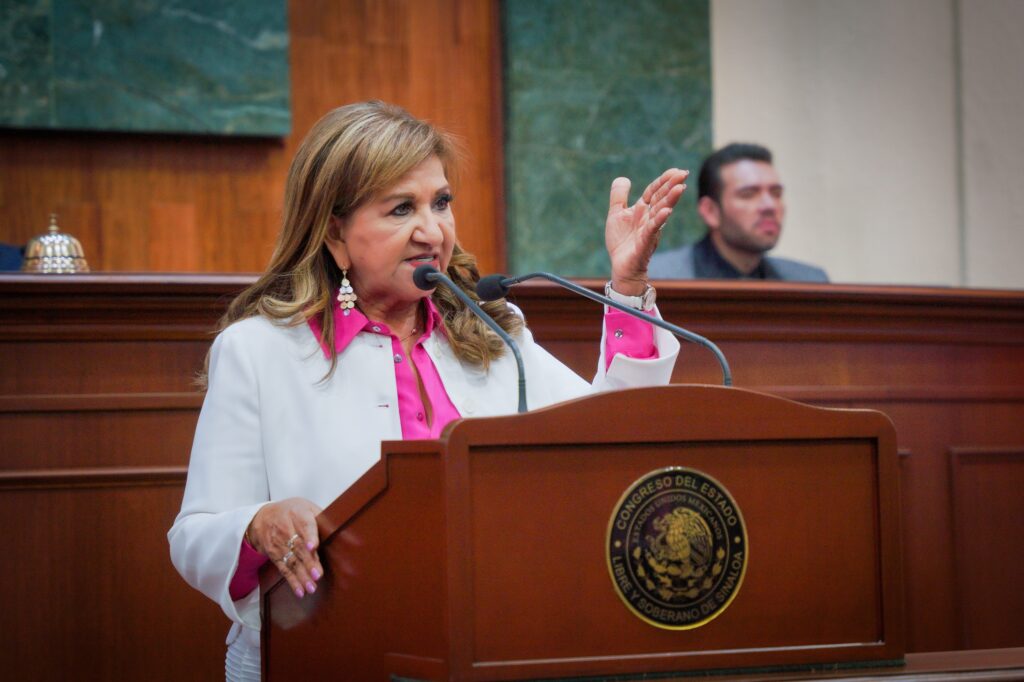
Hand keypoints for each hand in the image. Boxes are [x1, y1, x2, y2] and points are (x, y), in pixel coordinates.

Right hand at [246, 497, 323, 598]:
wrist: (261, 517)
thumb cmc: (291, 511)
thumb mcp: (305, 506)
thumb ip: (320, 516)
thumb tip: (338, 527)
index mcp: (297, 514)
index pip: (304, 525)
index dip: (309, 536)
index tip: (313, 547)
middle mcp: (286, 529)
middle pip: (298, 547)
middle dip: (308, 562)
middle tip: (318, 574)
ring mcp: (279, 543)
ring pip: (291, 561)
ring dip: (302, 576)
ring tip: (311, 586)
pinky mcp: (274, 555)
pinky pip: (284, 569)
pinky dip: (292, 581)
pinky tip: (300, 591)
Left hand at [605, 168, 688, 293]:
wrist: (621, 267)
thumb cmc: (621, 242)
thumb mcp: (616, 214)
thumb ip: (618, 196)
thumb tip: (624, 178)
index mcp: (642, 210)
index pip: (654, 191)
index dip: (663, 180)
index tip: (676, 170)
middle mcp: (649, 218)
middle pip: (661, 198)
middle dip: (671, 186)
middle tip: (684, 173)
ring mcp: (649, 229)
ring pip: (661, 212)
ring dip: (670, 200)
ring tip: (680, 187)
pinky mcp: (645, 242)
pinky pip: (653, 229)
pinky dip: (660, 220)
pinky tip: (667, 211)